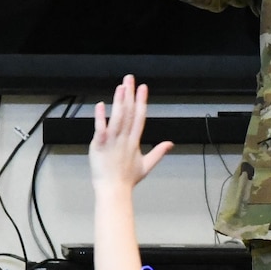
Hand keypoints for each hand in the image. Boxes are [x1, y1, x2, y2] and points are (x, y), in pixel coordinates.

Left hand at [90, 75, 173, 189]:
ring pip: (117, 118)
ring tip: (120, 87)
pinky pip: (100, 129)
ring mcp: (112, 141)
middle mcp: (124, 138)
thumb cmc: (127, 179)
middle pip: (129, 113)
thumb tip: (170, 143)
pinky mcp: (99, 145)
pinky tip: (100, 105)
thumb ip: (159, 152)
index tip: (143, 88)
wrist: (114, 190)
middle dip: (130, 95)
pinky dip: (100, 117)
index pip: (140, 117)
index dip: (142, 101)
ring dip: (119, 102)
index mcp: (134, 141)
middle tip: (130, 79)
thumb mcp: (146, 165)